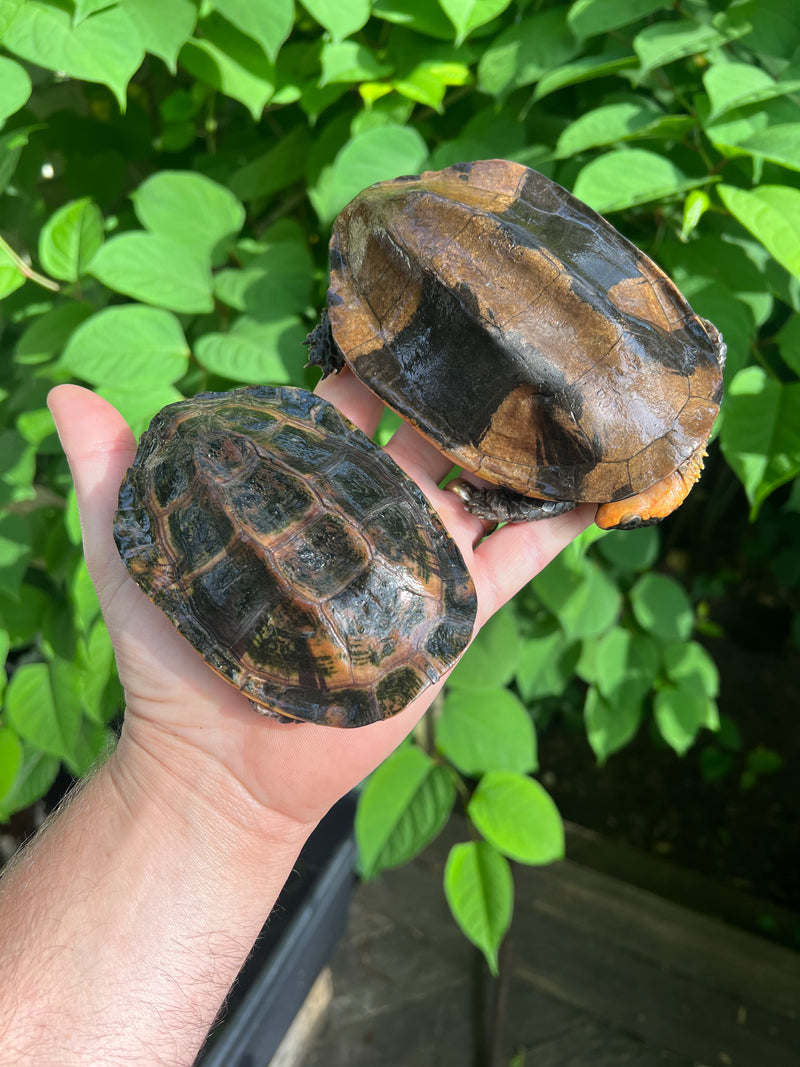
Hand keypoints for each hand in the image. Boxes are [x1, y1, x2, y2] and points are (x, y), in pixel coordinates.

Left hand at [48, 376, 591, 834]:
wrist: (220, 765)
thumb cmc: (173, 659)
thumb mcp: (135, 551)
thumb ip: (112, 476)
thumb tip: (66, 393)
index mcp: (310, 494)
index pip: (349, 412)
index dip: (367, 366)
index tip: (390, 318)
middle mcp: (373, 519)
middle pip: (427, 438)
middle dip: (457, 389)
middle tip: (497, 328)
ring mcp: (419, 563)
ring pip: (482, 488)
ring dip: (518, 442)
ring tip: (562, 386)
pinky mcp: (454, 615)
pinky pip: (519, 563)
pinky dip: (558, 525)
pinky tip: (596, 484)